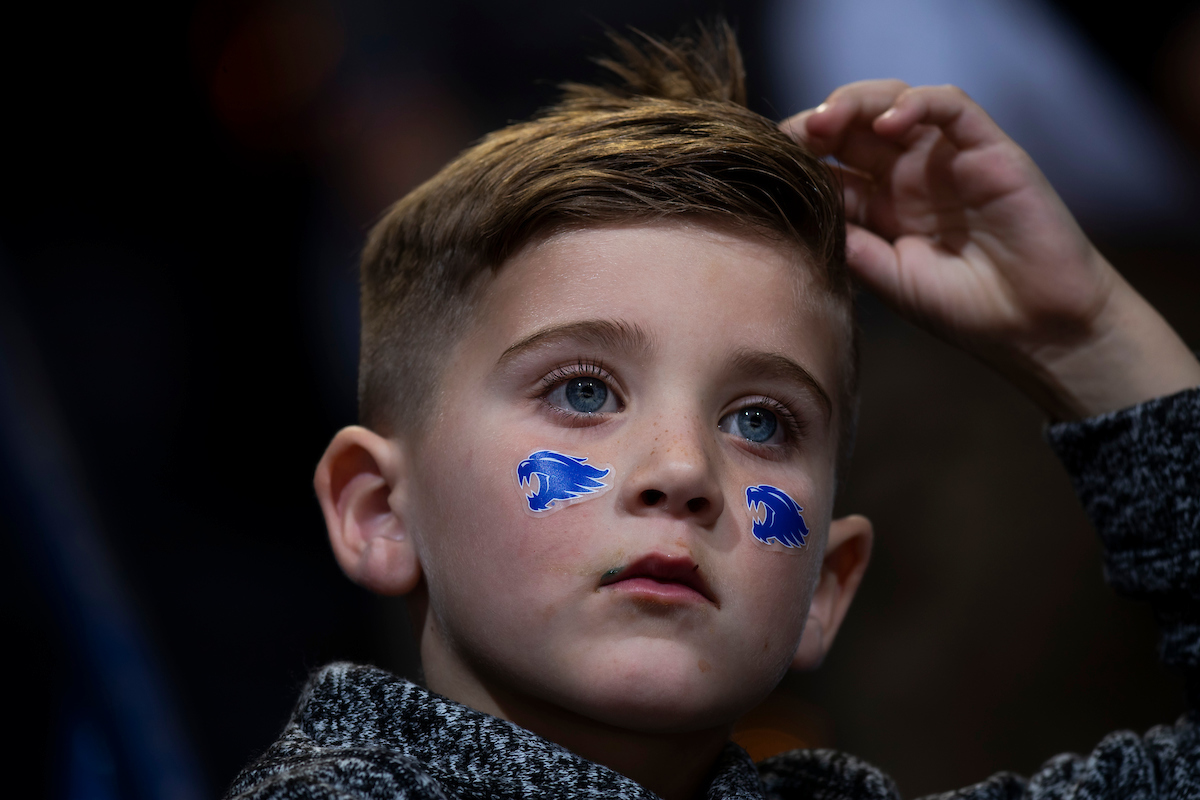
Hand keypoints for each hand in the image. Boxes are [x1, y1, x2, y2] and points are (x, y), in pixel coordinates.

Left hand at [782, 81, 1199, 418]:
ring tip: (830, 121)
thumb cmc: (965, 309)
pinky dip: (919, 103)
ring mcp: (948, 159)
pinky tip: (892, 123)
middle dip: (820, 121)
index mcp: (880, 204)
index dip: (799, 154)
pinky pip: (952, 107)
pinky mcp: (989, 149)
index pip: (831, 162)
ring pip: (897, 101)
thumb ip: (851, 243)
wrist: (1035, 329)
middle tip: (796, 135)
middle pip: (856, 124)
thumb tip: (798, 212)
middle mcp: (909, 174)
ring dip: (858, 102)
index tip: (769, 160)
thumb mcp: (889, 278)